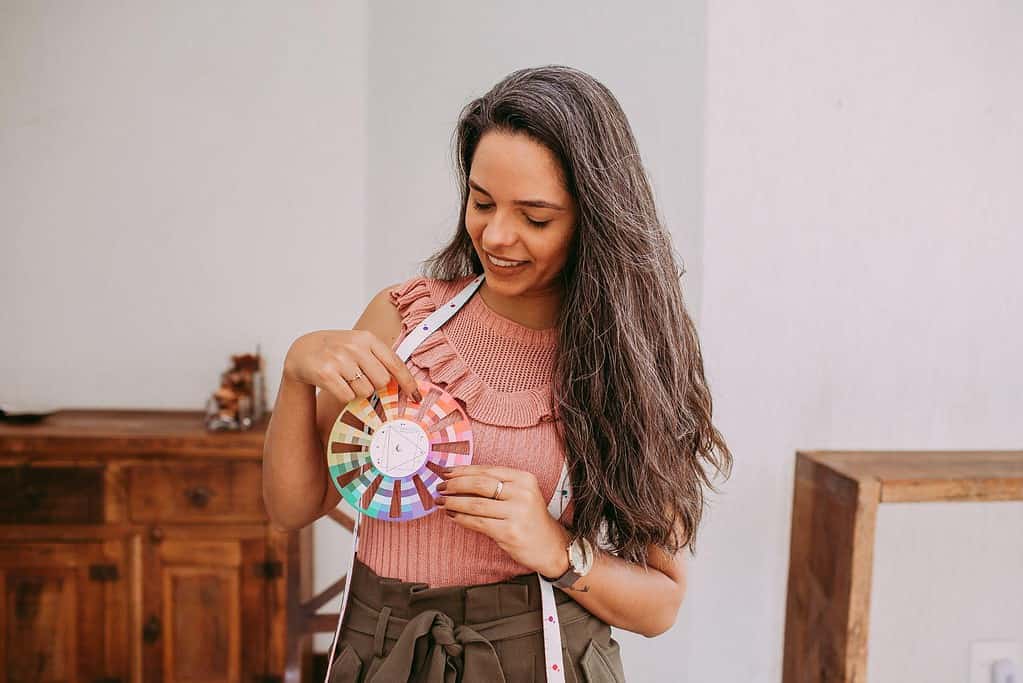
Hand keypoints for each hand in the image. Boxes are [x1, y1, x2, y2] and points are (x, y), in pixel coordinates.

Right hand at [283, 329, 420, 404]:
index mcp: (367, 338)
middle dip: (375, 385)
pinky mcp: (325, 373)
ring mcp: (339, 359)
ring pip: (365, 391)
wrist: (302, 350)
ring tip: (345, 379)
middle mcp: (354, 346)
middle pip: (382, 381)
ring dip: (358, 391)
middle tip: (361, 378)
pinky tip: (336, 384)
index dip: (408, 383)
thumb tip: (404, 385)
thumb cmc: (336, 350)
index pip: (395, 363)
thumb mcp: (359, 346)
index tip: (417, 397)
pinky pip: (348, 397)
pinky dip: (344, 396)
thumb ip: (380, 360)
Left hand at [437, 464, 571, 577]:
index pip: (487, 470)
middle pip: (480, 484)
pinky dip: (461, 518)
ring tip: (441, 502)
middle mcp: (522, 492)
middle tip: (440, 487)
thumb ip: (496, 485)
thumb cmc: (530, 519)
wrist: (550, 546)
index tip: (446, 473)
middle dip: (455, 485)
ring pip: (475, 504)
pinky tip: (452, 516)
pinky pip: (478, 522)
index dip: (463, 471)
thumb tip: (459, 479)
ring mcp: (517, 513)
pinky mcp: (509, 532)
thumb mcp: (520, 494)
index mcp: (524, 478)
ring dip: (453, 502)